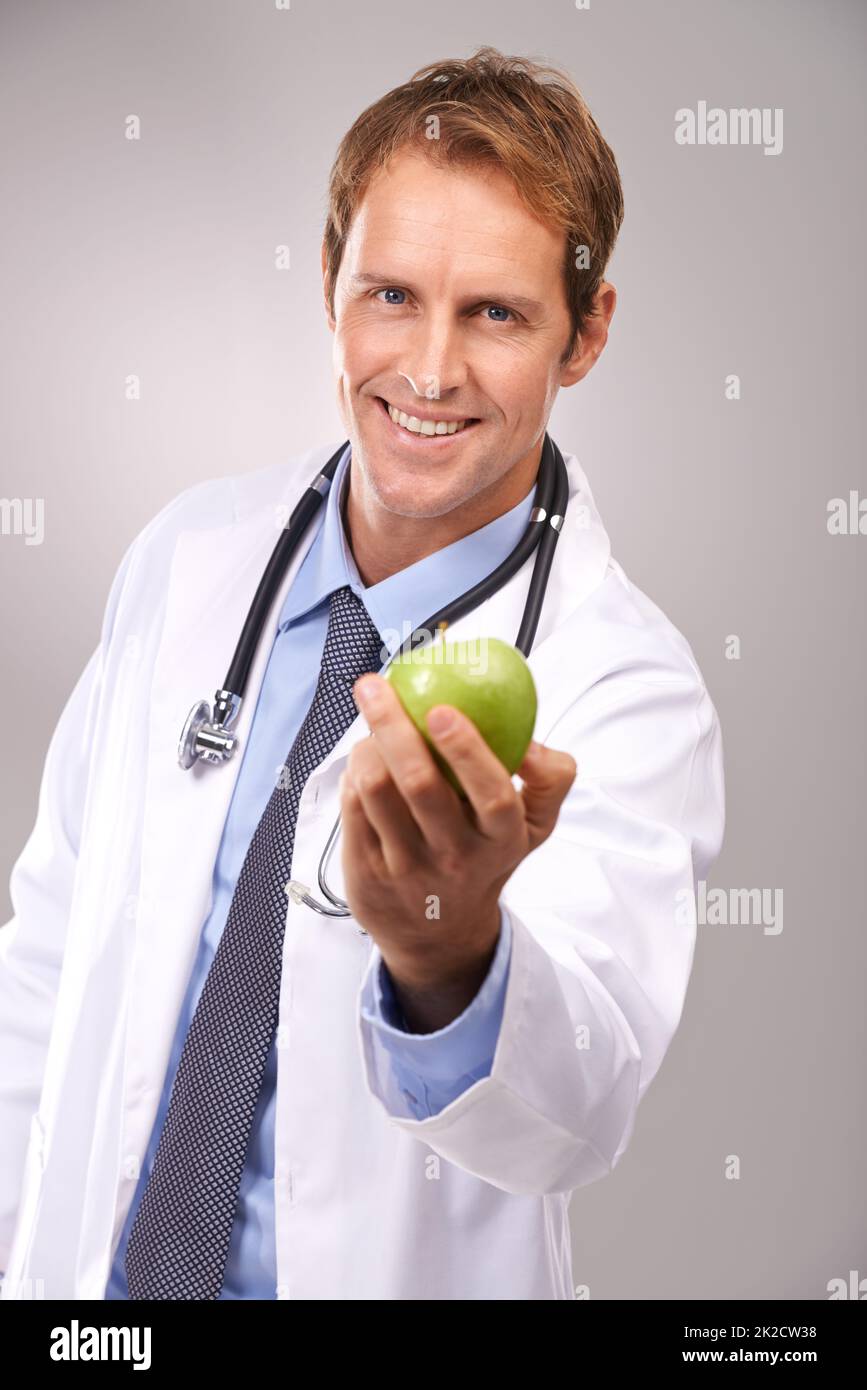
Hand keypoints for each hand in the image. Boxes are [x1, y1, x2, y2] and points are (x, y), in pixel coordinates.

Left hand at [340, 672, 576, 1029]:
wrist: (440, 933)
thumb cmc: (486, 857)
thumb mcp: (534, 827)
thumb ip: (550, 780)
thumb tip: (531, 742)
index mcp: (501, 840)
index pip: (491, 795)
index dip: (467, 750)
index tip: (442, 710)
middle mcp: (455, 856)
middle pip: (419, 783)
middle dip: (393, 725)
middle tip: (375, 687)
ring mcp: (407, 867)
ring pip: (376, 791)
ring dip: (367, 745)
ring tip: (371, 722)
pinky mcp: (367, 871)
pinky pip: (352, 807)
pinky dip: (353, 772)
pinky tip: (363, 760)